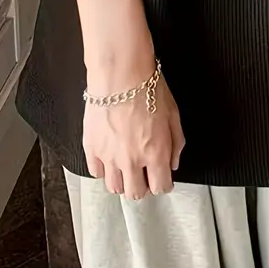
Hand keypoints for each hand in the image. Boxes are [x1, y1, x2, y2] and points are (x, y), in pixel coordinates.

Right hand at [83, 70, 185, 198]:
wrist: (121, 74)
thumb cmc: (148, 89)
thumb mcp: (174, 114)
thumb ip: (176, 144)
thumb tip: (172, 163)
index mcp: (155, 154)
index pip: (160, 187)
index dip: (163, 184)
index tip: (162, 178)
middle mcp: (131, 161)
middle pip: (135, 194)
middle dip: (142, 186)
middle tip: (143, 173)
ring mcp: (109, 157)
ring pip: (114, 188)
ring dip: (122, 180)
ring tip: (125, 166)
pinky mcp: (92, 148)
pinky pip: (95, 172)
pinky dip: (103, 169)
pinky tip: (109, 156)